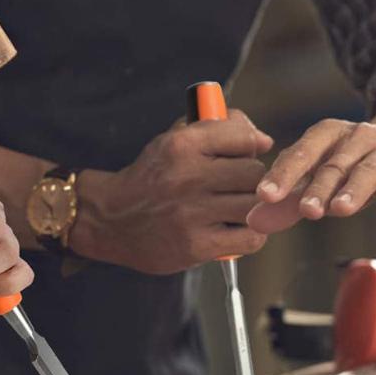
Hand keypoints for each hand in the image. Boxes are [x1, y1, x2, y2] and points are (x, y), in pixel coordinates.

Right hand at [72, 110, 272, 273]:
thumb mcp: (173, 140)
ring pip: (255, 206)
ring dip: (253, 209)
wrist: (111, 220)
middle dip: (252, 180)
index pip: (244, 137)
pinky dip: (251, 235)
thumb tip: (265, 142)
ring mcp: (191, 213)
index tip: (242, 156)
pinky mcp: (195, 246)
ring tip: (238, 209)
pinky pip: (250, 239)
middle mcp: (187, 177)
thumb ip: (217, 129)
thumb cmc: (152, 178)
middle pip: (254, 173)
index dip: (250, 147)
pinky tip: (236, 230)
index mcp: (181, 144)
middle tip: (238, 187)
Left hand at [247, 117, 375, 234]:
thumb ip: (288, 200)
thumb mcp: (320, 174)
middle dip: (318, 187)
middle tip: (305, 210)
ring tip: (339, 209)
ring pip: (368, 172)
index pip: (302, 152)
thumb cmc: (355, 161)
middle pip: (334, 164)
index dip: (283, 173)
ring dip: (353, 191)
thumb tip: (254, 222)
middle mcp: (358, 138)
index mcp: (328, 135)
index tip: (265, 195)